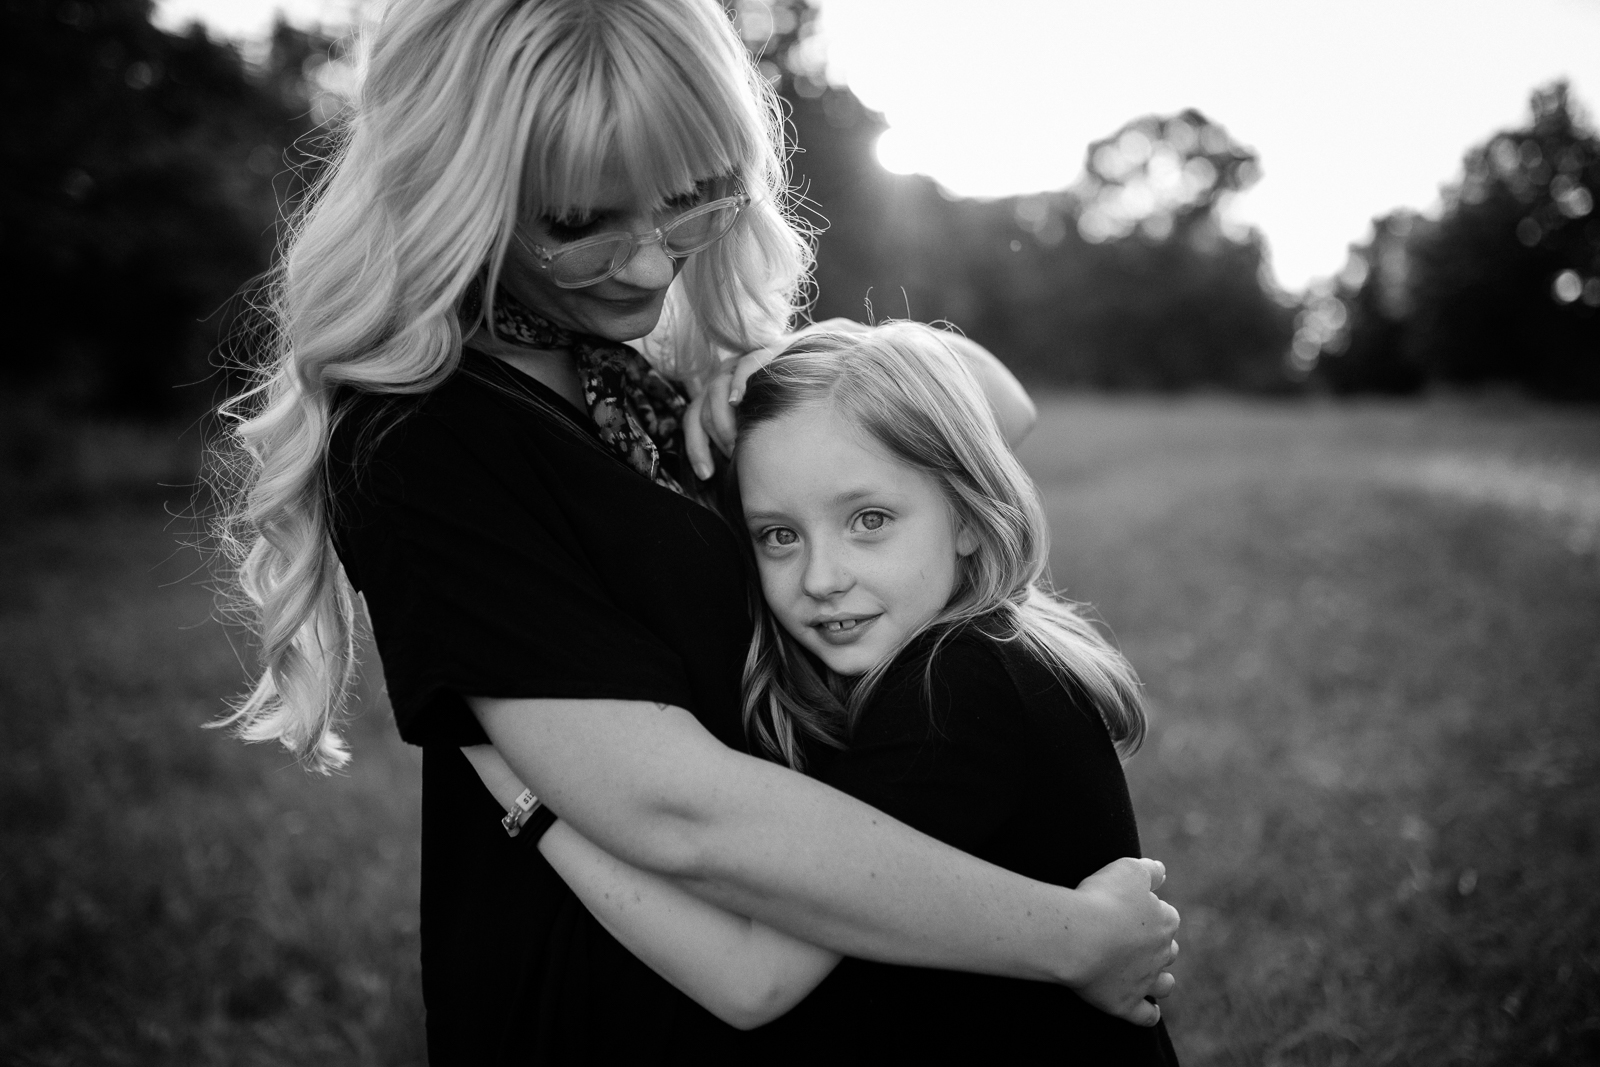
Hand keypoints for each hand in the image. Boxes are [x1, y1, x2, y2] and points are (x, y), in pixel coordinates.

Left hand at [683, 318, 871, 478]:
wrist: (867, 369)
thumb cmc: (834, 415)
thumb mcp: (795, 444)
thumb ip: (771, 457)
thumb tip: (756, 496)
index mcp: (741, 400)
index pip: (700, 417)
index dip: (696, 445)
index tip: (706, 474)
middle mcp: (745, 379)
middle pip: (703, 400)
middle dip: (707, 432)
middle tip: (729, 453)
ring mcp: (759, 361)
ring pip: (718, 382)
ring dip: (720, 413)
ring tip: (735, 439)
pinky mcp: (778, 347)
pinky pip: (746, 361)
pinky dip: (738, 381)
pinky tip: (739, 400)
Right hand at [1068, 857, 1180, 1026]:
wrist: (1080, 936)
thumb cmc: (1102, 898)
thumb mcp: (1128, 869)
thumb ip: (1149, 870)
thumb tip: (1161, 872)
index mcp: (1165, 920)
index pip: (1166, 915)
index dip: (1150, 911)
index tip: (1131, 908)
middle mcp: (1161, 953)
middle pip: (1168, 950)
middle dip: (1158, 946)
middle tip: (1134, 940)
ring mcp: (1145, 981)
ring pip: (1163, 984)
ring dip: (1160, 980)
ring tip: (1149, 976)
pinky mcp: (1126, 1003)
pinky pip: (1146, 1015)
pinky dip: (1148, 1014)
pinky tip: (1147, 1011)